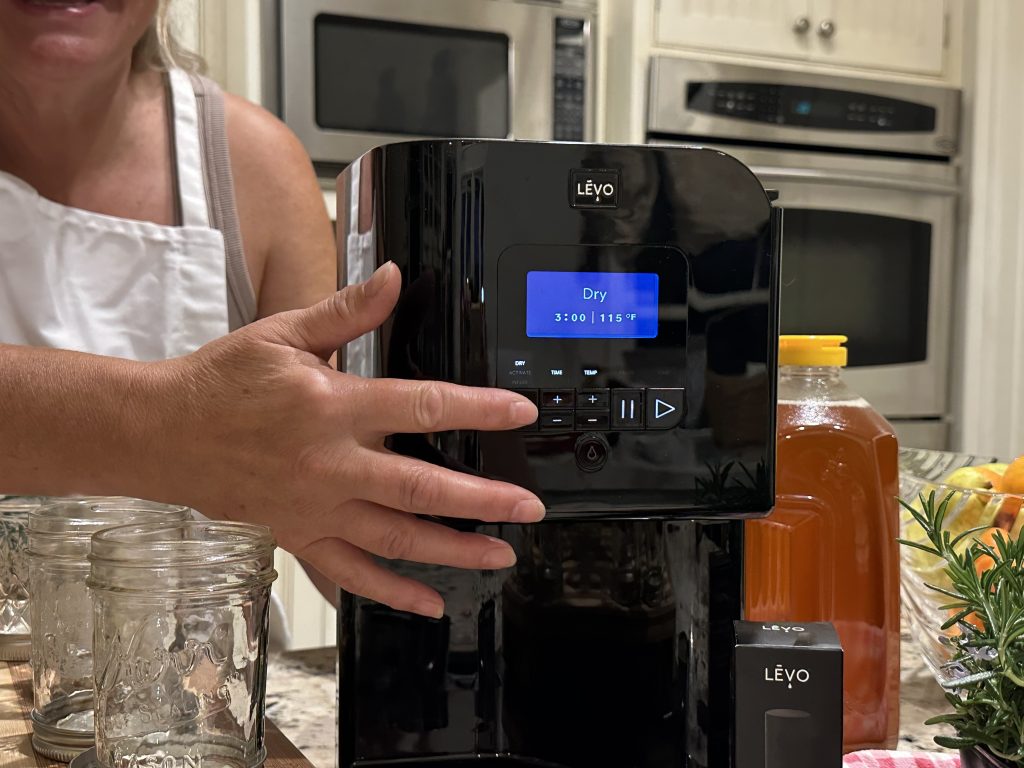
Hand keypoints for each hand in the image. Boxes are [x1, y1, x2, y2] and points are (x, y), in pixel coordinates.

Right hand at [146, 262, 541, 617]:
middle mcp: (331, 464)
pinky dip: (391, 591)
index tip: (521, 412)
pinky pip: (351, 573)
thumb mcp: (285, 333)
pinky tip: (429, 602)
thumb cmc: (221, 382)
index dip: (480, 409)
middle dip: (484, 500)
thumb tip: (395, 277)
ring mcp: (316, 508)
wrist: (162, 433)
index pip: (424, 407)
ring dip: (452, 550)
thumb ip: (348, 310)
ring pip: (396, 538)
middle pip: (422, 488)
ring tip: (499, 555)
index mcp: (334, 407)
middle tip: (528, 508)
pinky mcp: (299, 535)